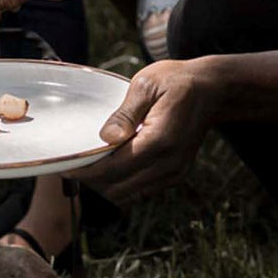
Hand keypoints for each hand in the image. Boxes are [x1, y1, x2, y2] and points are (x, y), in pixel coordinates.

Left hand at [66, 57, 222, 205]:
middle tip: (74, 164)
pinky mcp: (174, 176)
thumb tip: (105, 138)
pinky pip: (140, 192)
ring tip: (90, 165)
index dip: (85, 171)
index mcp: (160, 140)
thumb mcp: (147, 84)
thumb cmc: (177, 81)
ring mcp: (173, 173)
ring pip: (127, 196)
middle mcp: (169, 163)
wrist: (212, 91)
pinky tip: (111, 165)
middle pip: (117, 189)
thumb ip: (125, 113)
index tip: (65, 164)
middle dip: (92, 180)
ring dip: (105, 185)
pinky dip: (121, 184)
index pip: (113, 168)